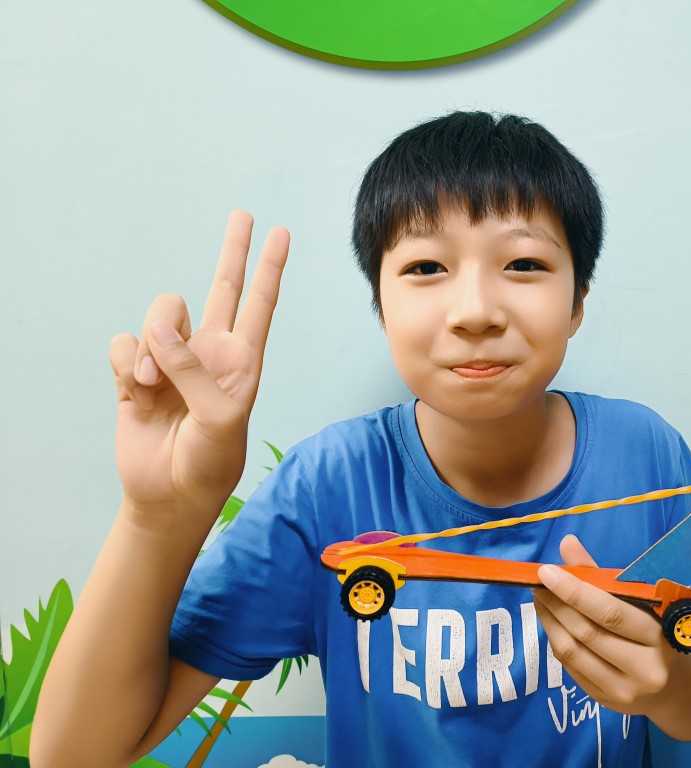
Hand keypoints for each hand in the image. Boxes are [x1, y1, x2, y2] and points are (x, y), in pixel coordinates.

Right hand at [109, 211, 288, 519]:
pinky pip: (123, 343)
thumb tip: (158, 332)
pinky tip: (133, 387)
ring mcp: (172, 359)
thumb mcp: (218, 418)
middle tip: (243, 215)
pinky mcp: (134, 372)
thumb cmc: (210, 460)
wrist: (170, 494)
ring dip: (152, 343)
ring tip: (151, 382)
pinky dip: (125, 361)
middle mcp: (210, 352)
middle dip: (233, 251)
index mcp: (242, 360)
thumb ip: (193, 371)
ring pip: (161, 314)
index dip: (270, 268)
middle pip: (221, 288)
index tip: (282, 233)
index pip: (260, 304)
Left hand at [533, 534, 678, 716]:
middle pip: (587, 633)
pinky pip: (570, 668)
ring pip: (572, 652)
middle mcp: (644, 668)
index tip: (546, 572)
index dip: (574, 591)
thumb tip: (567, 544)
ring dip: (550, 622)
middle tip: (537, 583)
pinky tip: (552, 623)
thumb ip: (602, 575)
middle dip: (556, 604)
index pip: (609, 613)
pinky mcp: (606, 701)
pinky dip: (556, 641)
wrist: (675, 687)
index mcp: (659, 636)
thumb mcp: (642, 603)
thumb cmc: (656, 633)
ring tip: (540, 599)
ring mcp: (624, 690)